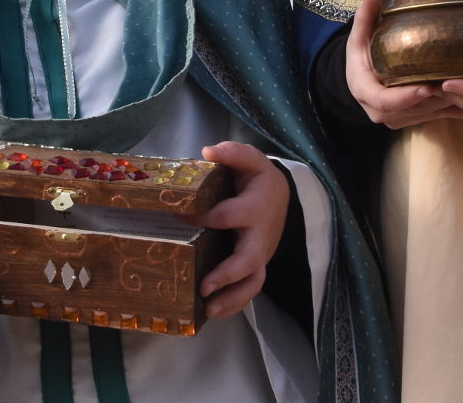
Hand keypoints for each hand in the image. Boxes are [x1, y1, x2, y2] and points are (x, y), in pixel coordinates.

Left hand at [186, 142, 287, 317]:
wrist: (283, 200)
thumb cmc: (258, 181)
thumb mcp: (251, 161)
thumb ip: (233, 154)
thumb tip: (208, 151)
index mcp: (255, 207)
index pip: (229, 215)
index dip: (204, 218)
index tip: (178, 218)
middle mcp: (259, 236)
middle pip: (249, 259)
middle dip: (227, 274)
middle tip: (204, 285)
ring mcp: (259, 255)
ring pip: (252, 282)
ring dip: (232, 298)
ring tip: (208, 309)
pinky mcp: (256, 267)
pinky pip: (249, 290)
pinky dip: (233, 304)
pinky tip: (212, 312)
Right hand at [345, 0, 458, 127]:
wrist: (360, 79)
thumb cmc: (361, 56)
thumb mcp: (359, 37)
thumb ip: (365, 17)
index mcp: (364, 91)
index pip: (385, 101)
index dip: (405, 97)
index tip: (426, 87)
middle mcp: (379, 112)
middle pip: (410, 110)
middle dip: (434, 100)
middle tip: (457, 84)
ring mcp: (397, 119)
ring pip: (425, 115)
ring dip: (445, 103)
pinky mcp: (411, 120)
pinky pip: (432, 116)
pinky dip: (449, 105)